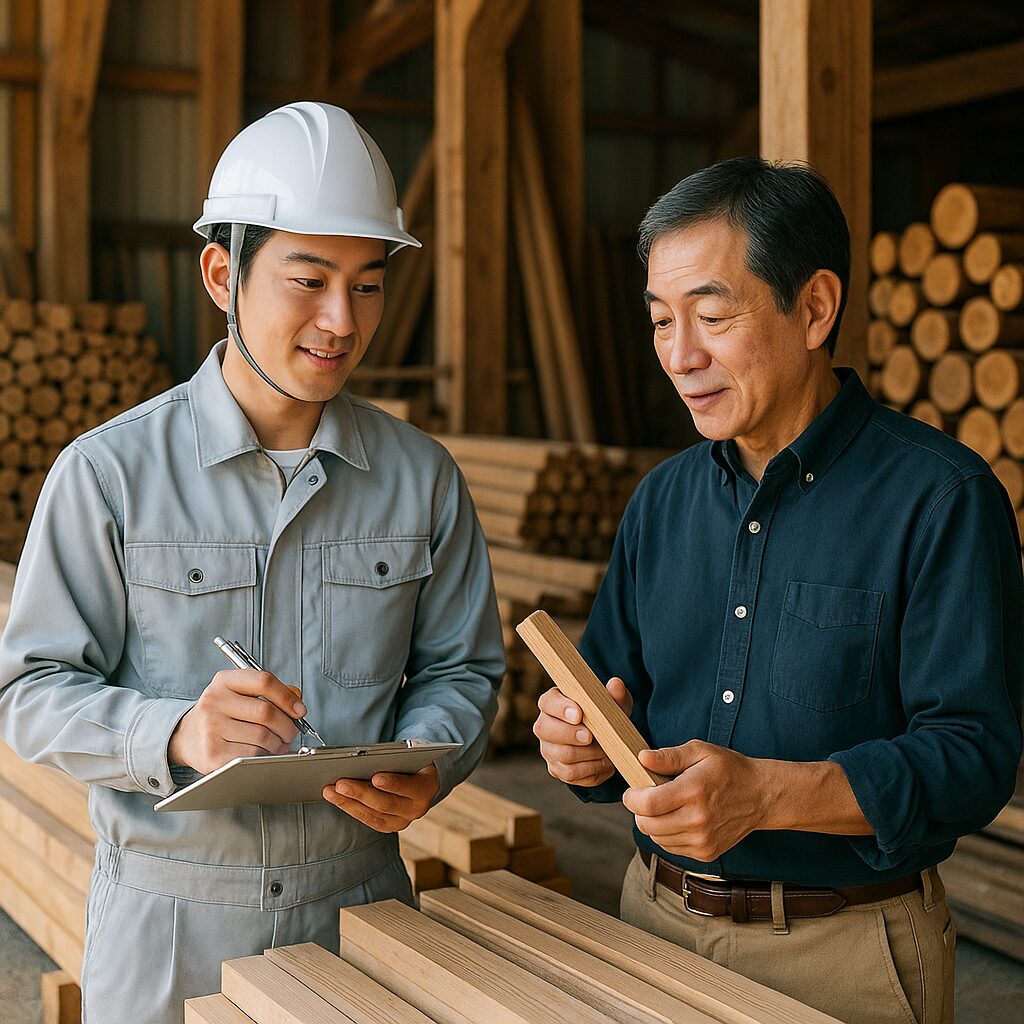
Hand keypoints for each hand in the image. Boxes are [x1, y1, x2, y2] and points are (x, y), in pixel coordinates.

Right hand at [168, 670, 303, 773]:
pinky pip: (252, 755)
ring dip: (278, 744)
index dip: (287, 697)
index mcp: (224, 681)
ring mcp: (210, 728)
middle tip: (291, 732)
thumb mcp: (239, 694)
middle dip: (287, 725)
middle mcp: (214, 701)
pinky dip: (265, 756)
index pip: (264, 681)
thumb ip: (269, 693)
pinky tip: (263, 753)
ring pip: (262, 736)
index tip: (300, 710)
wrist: (186, 737)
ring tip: (277, 744)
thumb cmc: (221, 715)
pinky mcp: (212, 753)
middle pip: (266, 712)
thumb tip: (297, 702)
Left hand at [322, 763, 438, 831]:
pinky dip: (350, 808)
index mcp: (427, 786)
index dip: (393, 783)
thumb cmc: (411, 759)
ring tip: (330, 790)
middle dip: (361, 793)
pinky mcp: (389, 825)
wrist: (419, 777)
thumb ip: (397, 756)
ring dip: (348, 802)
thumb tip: (370, 757)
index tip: (376, 777)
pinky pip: (368, 819)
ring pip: (373, 814)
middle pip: (386, 803)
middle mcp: (417, 808)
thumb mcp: (411, 752)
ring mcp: (403, 820)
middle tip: (340, 783)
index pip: (409, 786)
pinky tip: (335, 798)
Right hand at [533, 677, 632, 785]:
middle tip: (590, 736)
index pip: (548, 702)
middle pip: (546, 730)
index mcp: (553, 702)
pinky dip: (592, 770)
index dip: (561, 708)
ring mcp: (549, 749)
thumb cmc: (604, 714)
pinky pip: (571, 774)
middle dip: (570, 734)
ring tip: (606, 751)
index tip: (579, 714)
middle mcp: (544, 726)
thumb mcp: (612, 702)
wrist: (606, 740)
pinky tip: (606, 764)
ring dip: (588, 755)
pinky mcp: (557, 769)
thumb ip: (615, 694)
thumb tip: (616, 685)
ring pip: (561, 755)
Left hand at [622, 741, 768, 861]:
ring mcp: (703, 840)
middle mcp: (698, 820)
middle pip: (648, 825)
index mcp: (694, 791)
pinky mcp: (706, 853)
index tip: (632, 791)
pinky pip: (671, 847)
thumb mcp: (700, 751)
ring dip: (653, 824)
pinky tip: (678, 819)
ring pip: (657, 839)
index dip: (632, 798)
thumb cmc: (729, 770)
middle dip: (639, 811)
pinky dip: (667, 835)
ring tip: (665, 807)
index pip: (649, 804)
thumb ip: (669, 756)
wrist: (761, 796)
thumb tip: (642, 758)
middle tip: (646, 797)